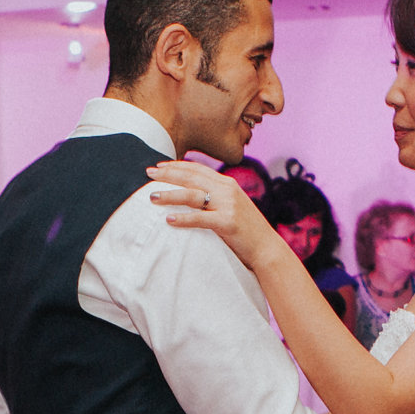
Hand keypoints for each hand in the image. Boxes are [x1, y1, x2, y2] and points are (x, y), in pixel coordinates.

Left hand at [146, 159, 278, 265]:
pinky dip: (183, 218)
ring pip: (192, 195)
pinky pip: (200, 219)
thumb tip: (192, 193)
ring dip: (170, 194)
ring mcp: (228, 205)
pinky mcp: (228, 223)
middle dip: (168, 174)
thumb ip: (215, 196)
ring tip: (152, 196)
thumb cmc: (246, 229)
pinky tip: (168, 220)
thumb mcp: (232, 206)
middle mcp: (227, 190)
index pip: (197, 169)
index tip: (158, 166)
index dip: (176, 165)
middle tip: (147, 174)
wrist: (266, 247)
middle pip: (191, 177)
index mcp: (227, 184)